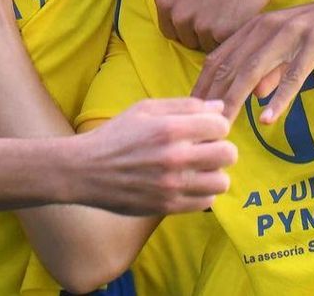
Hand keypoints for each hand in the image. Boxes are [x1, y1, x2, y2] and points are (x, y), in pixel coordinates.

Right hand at [73, 98, 236, 214]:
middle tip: (205, 149)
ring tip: (197, 169)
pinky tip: (187, 184)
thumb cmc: (116, 135)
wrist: (85, 170)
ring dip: (213, 173)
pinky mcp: (168, 206)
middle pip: (228, 154)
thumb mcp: (146, 110)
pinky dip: (202, 192)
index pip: (221, 125)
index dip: (216, 125)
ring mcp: (172, 185)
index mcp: (170, 129)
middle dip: (221, 148)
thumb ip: (185, 106)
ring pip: (221, 181)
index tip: (204, 129)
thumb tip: (218, 107)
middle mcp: (175, 158)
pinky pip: (206, 202)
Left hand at [155, 0, 287, 51]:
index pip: (169, 30)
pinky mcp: (223, 32)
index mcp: (164, 0)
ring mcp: (201, 25)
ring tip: (228, 13)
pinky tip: (237, 17)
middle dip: (200, 31)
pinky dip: (231, 36)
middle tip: (217, 13)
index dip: (185, 26)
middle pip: (187, 40)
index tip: (199, 18)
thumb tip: (169, 7)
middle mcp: (179, 14)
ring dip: (217, 35)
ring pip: (206, 45)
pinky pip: (224, 45)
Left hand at [191, 0, 313, 123]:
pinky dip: (278, 98)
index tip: (190, 113)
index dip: (201, 86)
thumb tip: (251, 94)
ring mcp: (291, 34)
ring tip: (223, 127)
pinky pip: (293, 75)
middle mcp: (268, 27)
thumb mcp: (292, 46)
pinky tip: (267, 119)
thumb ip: (270, 67)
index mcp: (257, 26)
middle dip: (211, 99)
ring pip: (254, 71)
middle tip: (199, 128)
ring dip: (235, 101)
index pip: (218, 58)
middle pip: (230, 66)